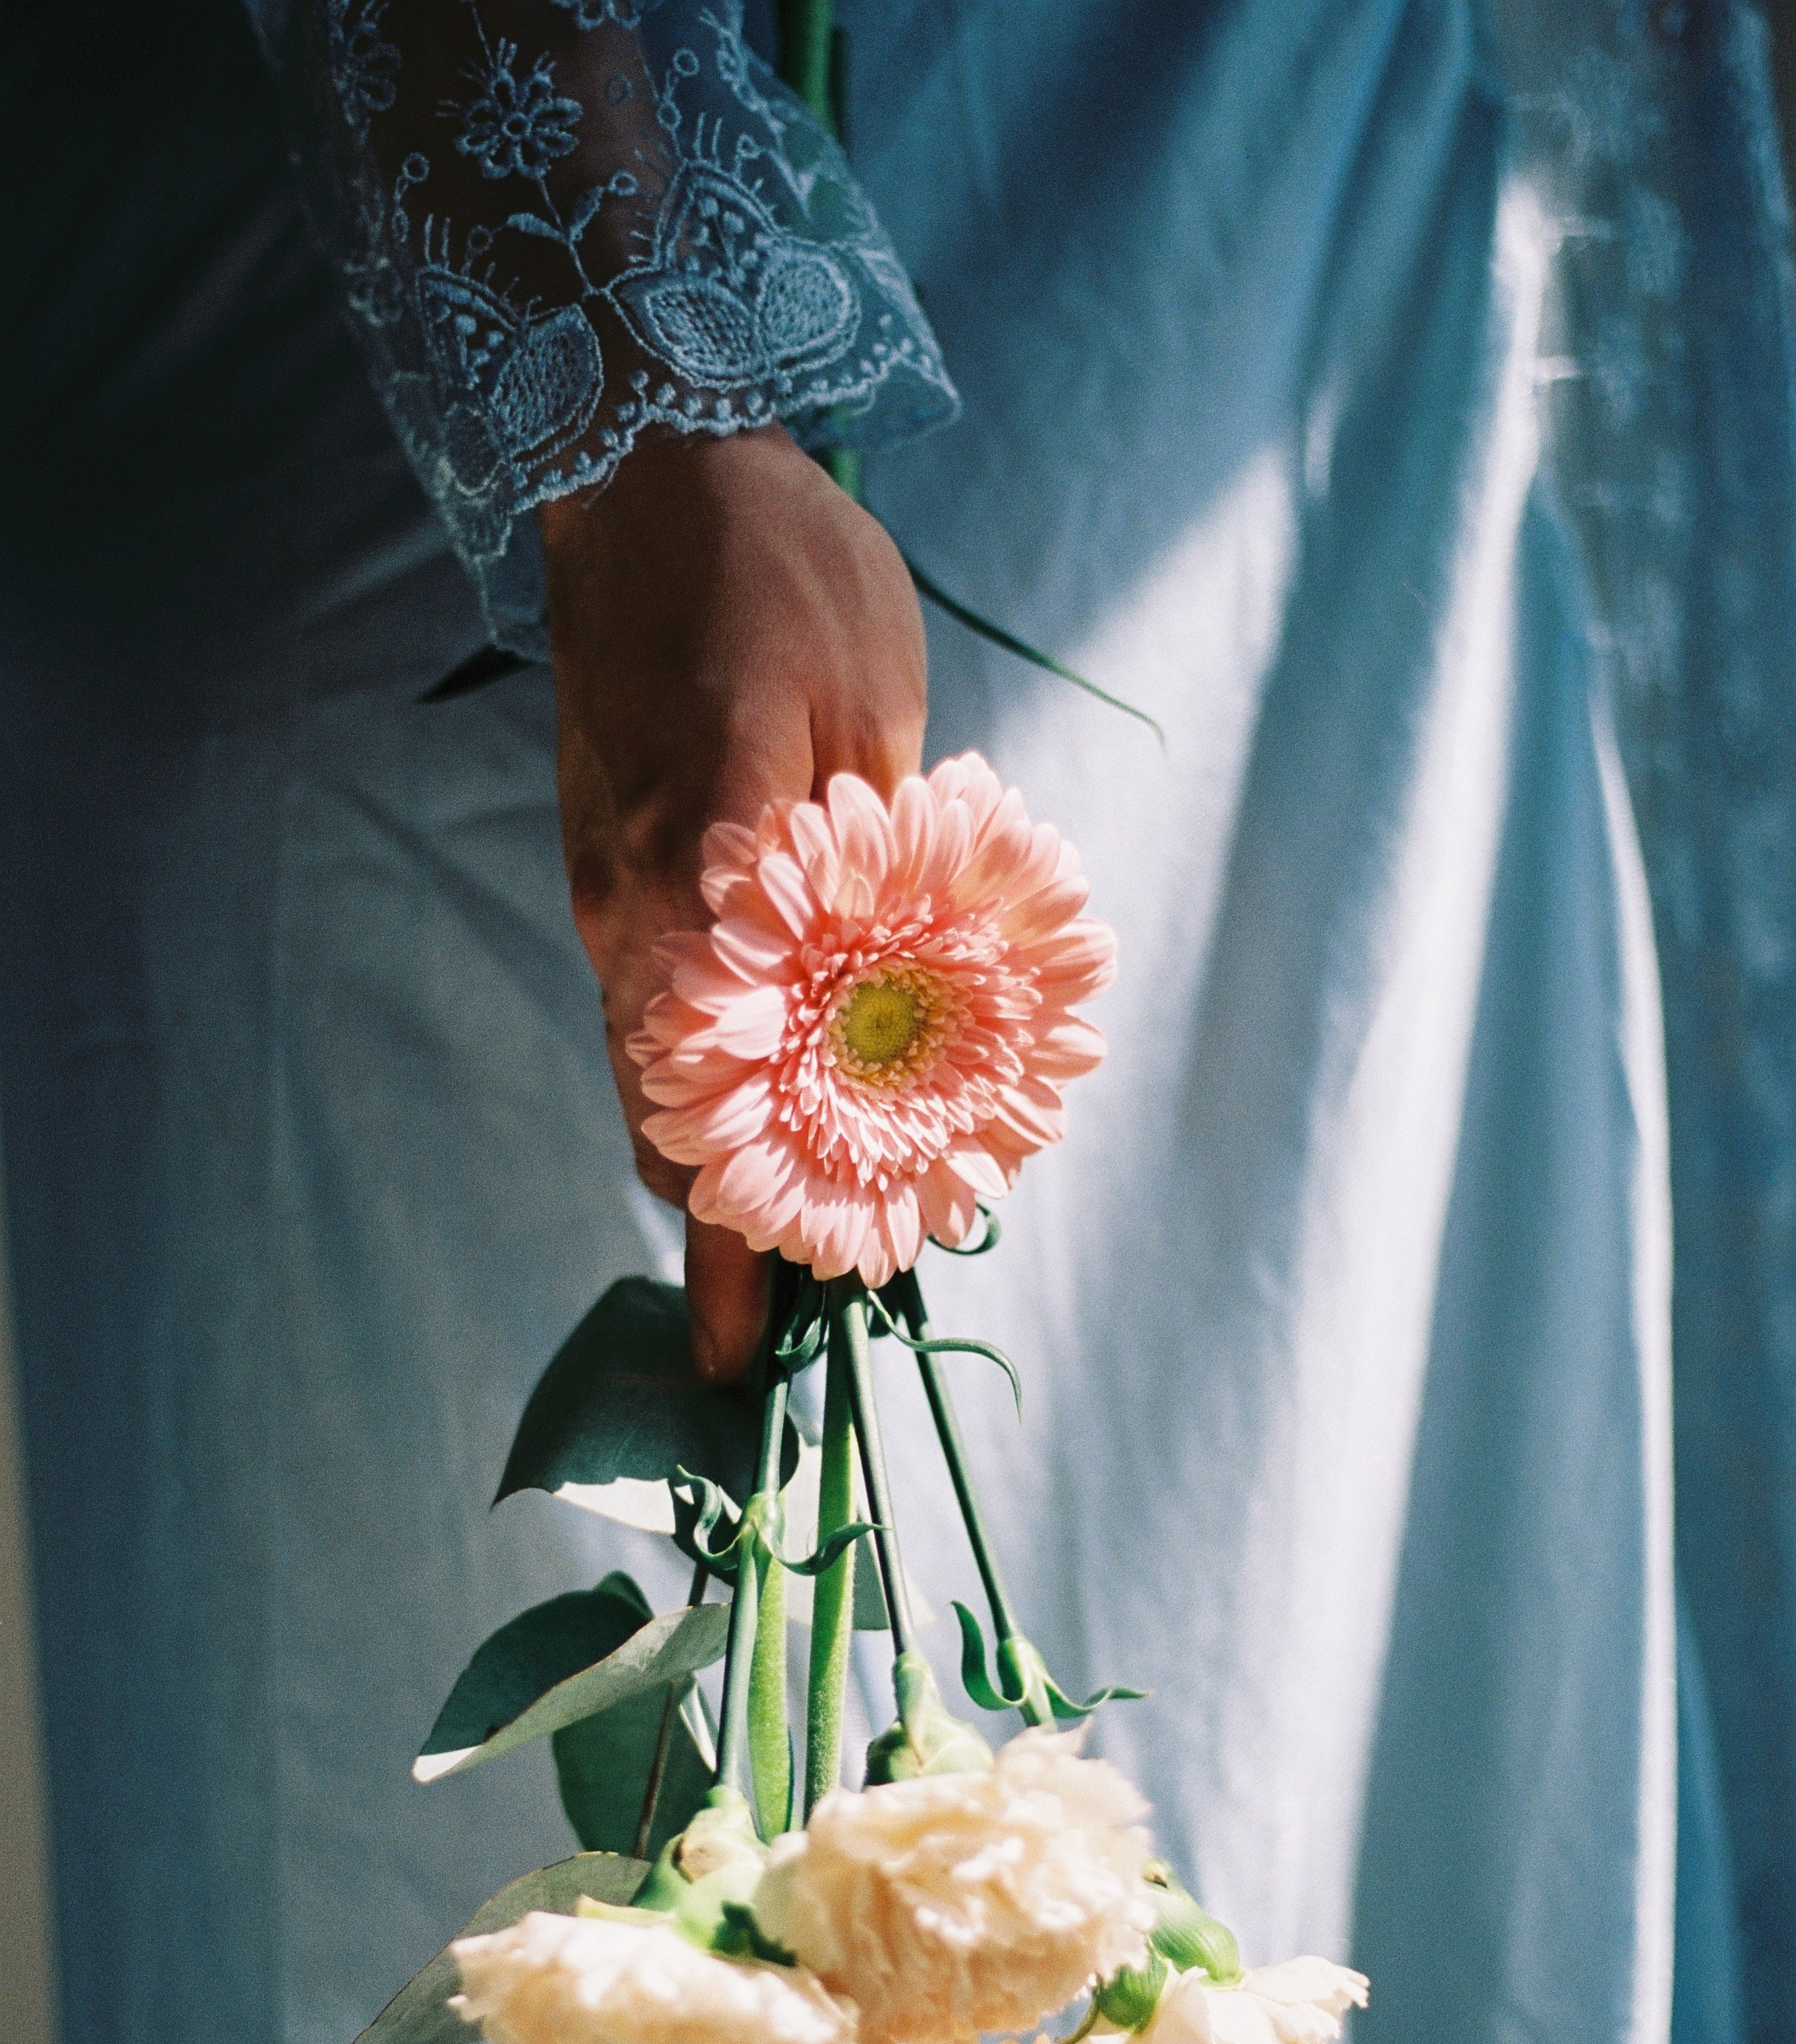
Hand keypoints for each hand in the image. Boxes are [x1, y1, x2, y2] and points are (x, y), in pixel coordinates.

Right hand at [541, 425, 927, 1380]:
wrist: (646, 468)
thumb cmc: (777, 571)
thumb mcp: (856, 705)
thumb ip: (858, 868)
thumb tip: (861, 1011)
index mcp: (691, 892)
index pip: (706, 1117)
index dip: (733, 1248)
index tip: (753, 1354)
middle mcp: (630, 921)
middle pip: (665, 1133)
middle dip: (721, 1245)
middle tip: (777, 1338)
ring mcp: (611, 899)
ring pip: (657, 1083)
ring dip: (718, 1175)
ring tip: (785, 1262)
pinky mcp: (615, 874)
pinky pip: (660, 1018)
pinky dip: (712, 1090)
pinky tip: (775, 1114)